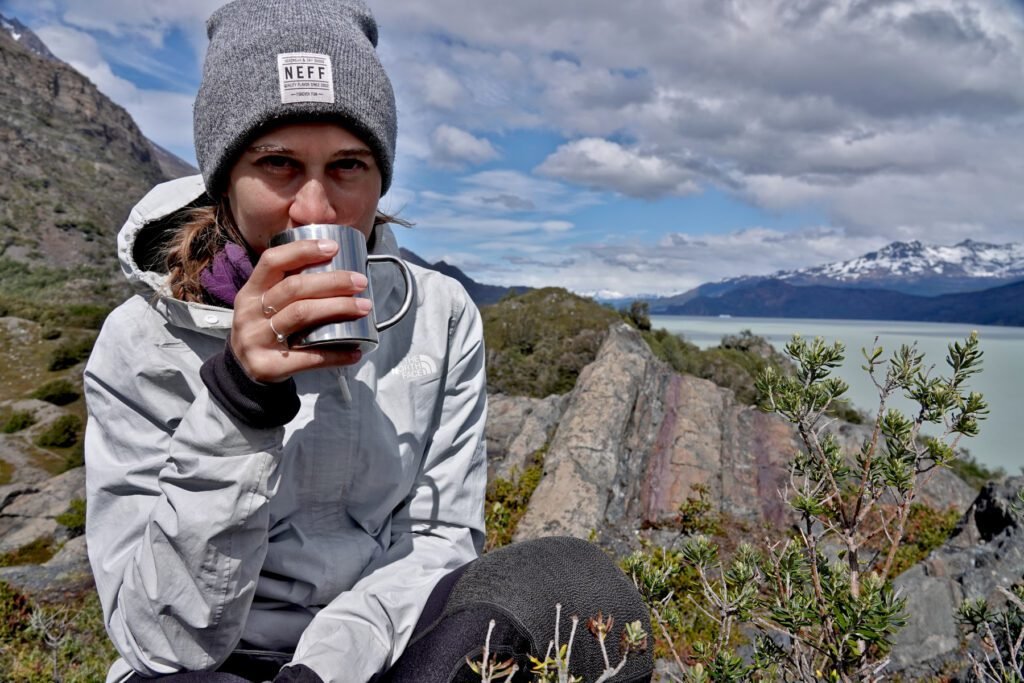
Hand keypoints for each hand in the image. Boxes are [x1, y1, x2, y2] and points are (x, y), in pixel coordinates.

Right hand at [231, 238, 369, 382]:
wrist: (244, 372)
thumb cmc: (265, 330)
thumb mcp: (265, 304)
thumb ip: (288, 286)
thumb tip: (336, 263)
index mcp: (250, 292)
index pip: (272, 261)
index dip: (302, 250)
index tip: (333, 247)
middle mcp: (249, 313)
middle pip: (293, 288)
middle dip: (332, 282)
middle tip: (360, 282)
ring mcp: (256, 340)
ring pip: (301, 315)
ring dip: (338, 308)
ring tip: (364, 307)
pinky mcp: (267, 366)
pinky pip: (308, 358)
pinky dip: (336, 354)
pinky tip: (356, 351)